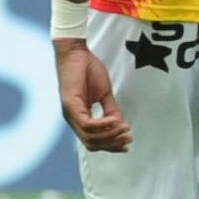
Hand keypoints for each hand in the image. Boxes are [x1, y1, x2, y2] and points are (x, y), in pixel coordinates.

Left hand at [57, 35, 132, 151]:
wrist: (75, 52)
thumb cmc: (87, 69)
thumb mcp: (104, 93)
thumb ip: (111, 110)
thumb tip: (121, 126)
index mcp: (79, 117)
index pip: (94, 141)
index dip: (111, 146)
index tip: (127, 144)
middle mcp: (72, 119)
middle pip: (91, 143)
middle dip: (112, 144)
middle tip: (128, 138)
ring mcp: (69, 113)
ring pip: (89, 137)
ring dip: (109, 135)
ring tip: (124, 128)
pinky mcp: (70, 105)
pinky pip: (87, 124)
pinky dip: (103, 125)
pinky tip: (115, 120)